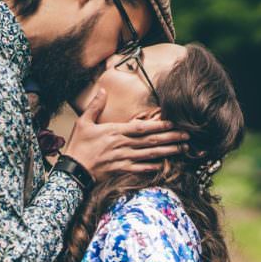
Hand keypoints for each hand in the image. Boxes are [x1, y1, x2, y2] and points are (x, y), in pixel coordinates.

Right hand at [62, 88, 189, 178]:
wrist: (73, 171)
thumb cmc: (78, 146)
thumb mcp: (83, 122)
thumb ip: (95, 106)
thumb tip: (102, 90)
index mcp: (115, 132)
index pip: (141, 127)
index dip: (158, 125)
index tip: (173, 123)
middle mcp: (123, 145)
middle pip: (151, 141)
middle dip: (171, 138)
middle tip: (187, 136)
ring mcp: (124, 159)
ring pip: (150, 155)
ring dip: (168, 151)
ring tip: (183, 149)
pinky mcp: (122, 171)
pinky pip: (142, 169)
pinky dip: (154, 167)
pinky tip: (166, 165)